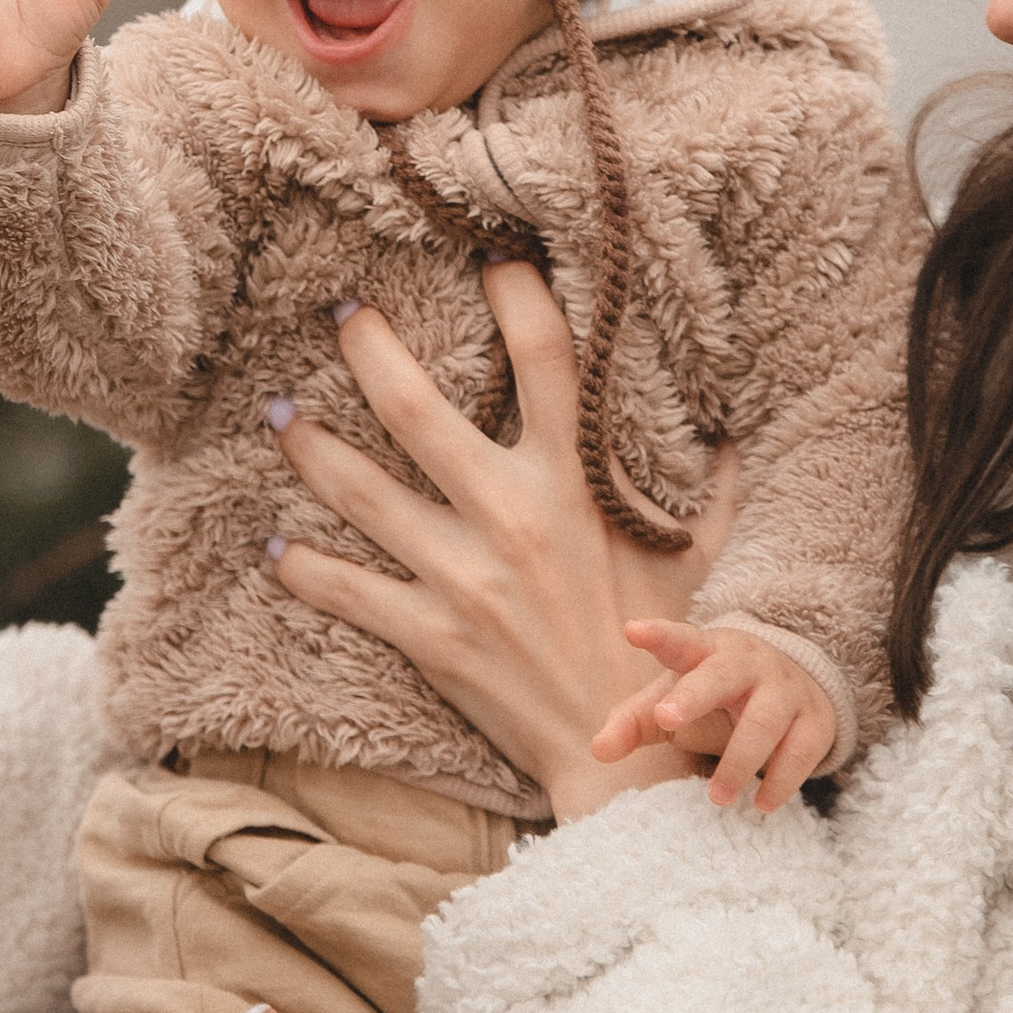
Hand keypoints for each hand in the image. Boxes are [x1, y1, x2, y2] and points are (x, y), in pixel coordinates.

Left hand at [266, 261, 727, 819]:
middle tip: (342, 309)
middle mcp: (511, 517)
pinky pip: (345, 590)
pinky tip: (275, 545)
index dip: (514, 293)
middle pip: (416, 408)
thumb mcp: (706, 559)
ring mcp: (462, 577)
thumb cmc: (666, 652)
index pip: (545, 358)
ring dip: (310, 446)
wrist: (629, 759)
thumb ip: (716, 490)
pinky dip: (302, 567)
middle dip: (369, 348)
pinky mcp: (430, 635)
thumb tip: (738, 435)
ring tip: (279, 413)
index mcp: (577, 484)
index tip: (488, 254)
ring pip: (360, 490)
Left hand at [589, 623, 838, 812]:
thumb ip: (634, 723)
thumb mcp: (673, 701)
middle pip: (721, 674)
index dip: (658, 635)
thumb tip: (599, 751)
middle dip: (694, 695)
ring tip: (716, 796)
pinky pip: (801, 751)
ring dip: (740, 761)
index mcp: (706, 652)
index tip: (632, 630)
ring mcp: (785, 688)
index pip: (680, 640)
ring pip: (765, 720)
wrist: (793, 686)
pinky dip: (781, 780)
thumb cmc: (715, 695)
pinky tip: (761, 804)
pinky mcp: (815, 720)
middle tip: (666, 718)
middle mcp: (747, 663)